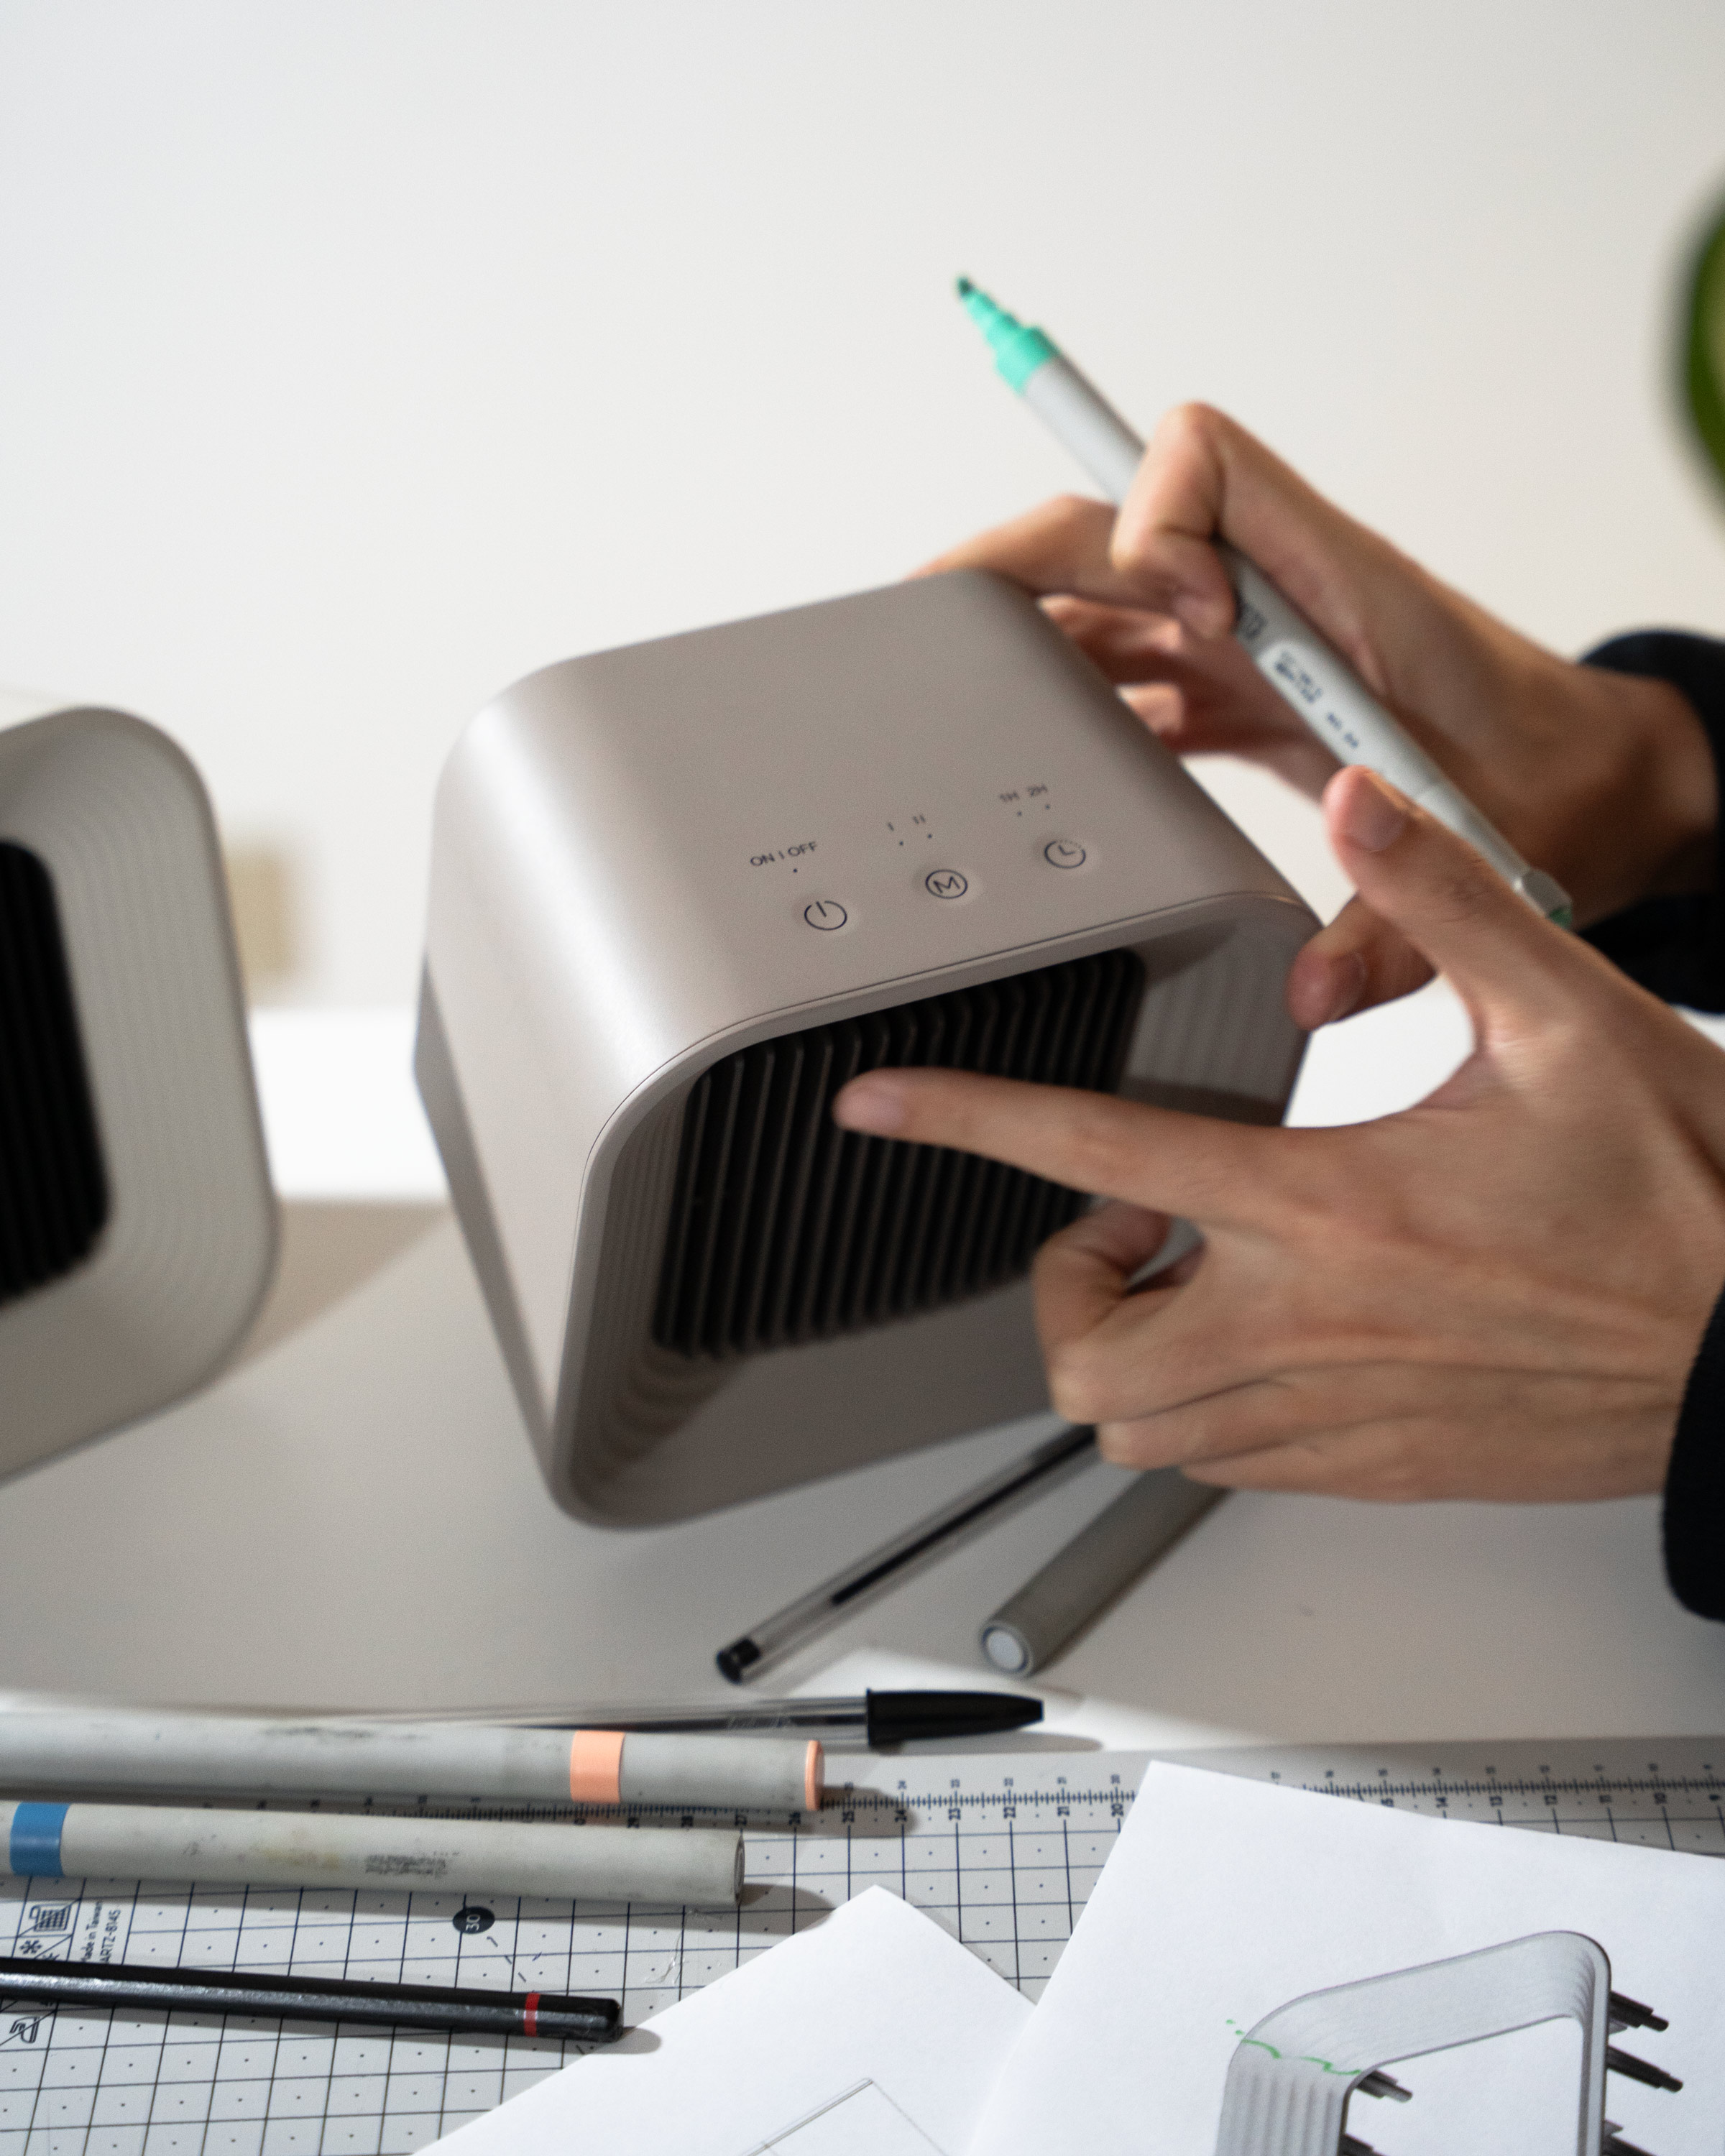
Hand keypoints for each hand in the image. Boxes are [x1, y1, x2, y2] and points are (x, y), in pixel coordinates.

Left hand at [832, 768, 1724, 1500]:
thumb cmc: (1684, 1201)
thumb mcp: (1566, 1019)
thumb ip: (1443, 903)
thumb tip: (1365, 805)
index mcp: (1329, 1208)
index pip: (1093, 1154)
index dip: (961, 1120)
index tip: (880, 1104)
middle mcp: (1309, 1332)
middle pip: (1082, 1358)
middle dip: (1064, 1282)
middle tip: (1129, 1218)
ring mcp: (1335, 1419)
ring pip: (1141, 1432)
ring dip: (1126, 1349)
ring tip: (1194, 1272)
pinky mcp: (1374, 1468)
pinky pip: (1225, 1464)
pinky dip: (1202, 1405)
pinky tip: (1266, 1330)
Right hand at [924, 404, 1715, 1027]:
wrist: (1596, 789)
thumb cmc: (1565, 787)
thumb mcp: (1497, 855)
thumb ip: (1400, 927)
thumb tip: (1309, 993)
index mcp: (1343, 590)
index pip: (1207, 461)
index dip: (1155, 516)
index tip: (1177, 614)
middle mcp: (1278, 600)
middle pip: (1112, 523)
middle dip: (1019, 558)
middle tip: (938, 616)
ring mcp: (1252, 644)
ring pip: (1105, 595)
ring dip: (1033, 634)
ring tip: (961, 696)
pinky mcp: (1244, 694)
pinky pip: (1134, 667)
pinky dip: (1079, 698)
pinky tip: (1049, 759)